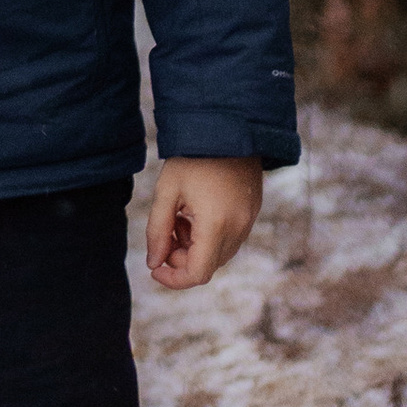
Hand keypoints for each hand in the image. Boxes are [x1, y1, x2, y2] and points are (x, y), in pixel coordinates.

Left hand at [145, 158, 262, 291]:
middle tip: (167, 228)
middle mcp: (237, 229)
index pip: (197, 274)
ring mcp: (248, 221)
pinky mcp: (252, 212)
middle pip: (207, 265)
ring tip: (181, 215)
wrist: (228, 128)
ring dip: (195, 246)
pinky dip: (210, 236)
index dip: (174, 279)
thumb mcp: (167, 191)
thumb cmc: (193, 158)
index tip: (155, 268)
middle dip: (181, 257)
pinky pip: (230, 238)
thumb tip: (154, 263)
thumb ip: (157, 231)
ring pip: (218, 254)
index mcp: (216, 225)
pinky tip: (197, 210)